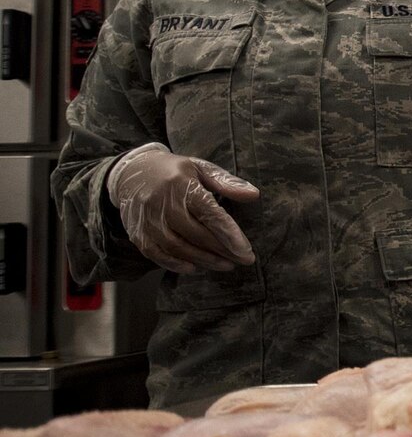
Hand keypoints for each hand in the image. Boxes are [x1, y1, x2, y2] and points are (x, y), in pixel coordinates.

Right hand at [108, 144, 259, 274]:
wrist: (131, 172)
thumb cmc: (174, 171)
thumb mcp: (201, 168)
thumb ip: (226, 182)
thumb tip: (254, 195)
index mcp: (181, 184)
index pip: (209, 213)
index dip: (229, 234)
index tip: (246, 251)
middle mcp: (162, 203)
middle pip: (195, 234)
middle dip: (222, 250)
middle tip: (244, 260)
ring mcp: (147, 220)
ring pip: (177, 247)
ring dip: (203, 260)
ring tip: (226, 265)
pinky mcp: (137, 232)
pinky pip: (156, 254)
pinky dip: (175, 264)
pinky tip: (195, 268)